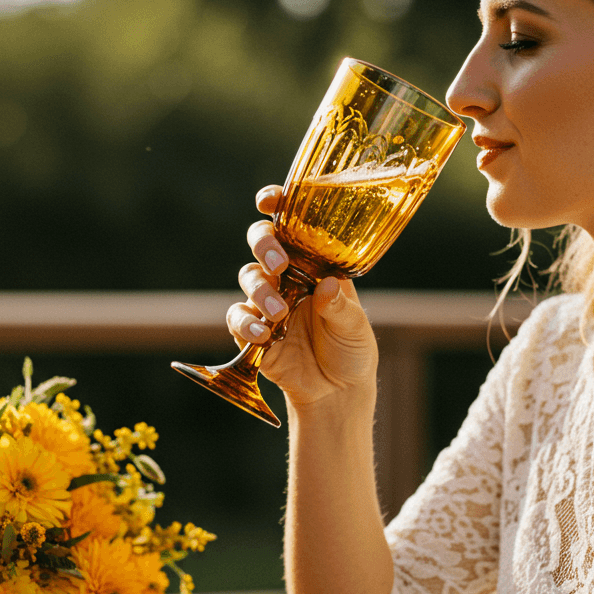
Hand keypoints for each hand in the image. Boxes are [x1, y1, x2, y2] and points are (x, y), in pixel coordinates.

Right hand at [226, 186, 379, 410]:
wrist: (336, 393)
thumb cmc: (352, 351)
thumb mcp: (355, 328)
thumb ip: (340, 307)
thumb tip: (326, 286)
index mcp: (316, 263)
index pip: (294, 224)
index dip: (277, 205)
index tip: (267, 200)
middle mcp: (288, 275)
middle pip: (263, 241)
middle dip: (264, 245)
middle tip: (278, 264)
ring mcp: (268, 300)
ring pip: (249, 276)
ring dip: (260, 290)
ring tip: (278, 314)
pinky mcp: (252, 330)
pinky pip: (238, 316)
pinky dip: (246, 323)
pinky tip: (262, 335)